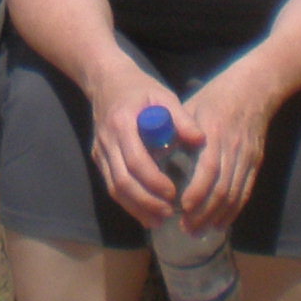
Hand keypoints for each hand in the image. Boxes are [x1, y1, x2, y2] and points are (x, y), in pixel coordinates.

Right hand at [85, 65, 186, 228]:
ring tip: (159, 219)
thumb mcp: (162, 95)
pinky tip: (146, 213)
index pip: (136, 160)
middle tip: (169, 212)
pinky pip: (111, 186)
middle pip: (122, 181)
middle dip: (145, 202)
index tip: (173, 192)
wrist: (105, 80)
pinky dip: (128, 202)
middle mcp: (107, 140)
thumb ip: (180, 118)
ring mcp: (100, 151)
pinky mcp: (99, 159)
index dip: (154, 181)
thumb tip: (201, 140)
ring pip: (114, 189)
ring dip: (136, 207)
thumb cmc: (139, 88)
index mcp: (122, 123)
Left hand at [174, 64, 277, 234]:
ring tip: (198, 230)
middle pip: (222, 188)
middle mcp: (233, 147)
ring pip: (234, 195)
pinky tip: (220, 223)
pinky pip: (245, 192)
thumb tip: (152, 153)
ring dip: (217, 216)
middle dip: (204, 212)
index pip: (208, 169)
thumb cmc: (215, 96)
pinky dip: (233, 211)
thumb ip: (175, 130)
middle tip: (186, 228)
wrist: (254, 89)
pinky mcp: (255, 163)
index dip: (197, 192)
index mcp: (214, 132)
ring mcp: (247, 157)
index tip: (182, 208)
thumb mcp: (192, 106)